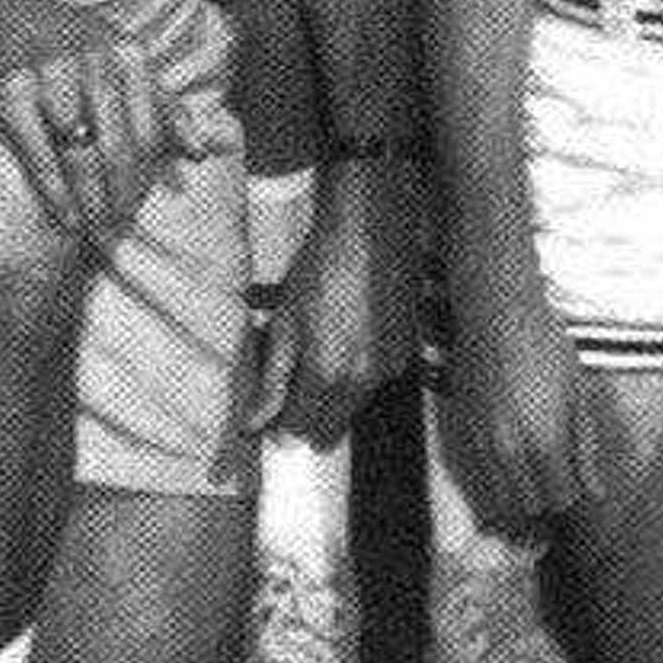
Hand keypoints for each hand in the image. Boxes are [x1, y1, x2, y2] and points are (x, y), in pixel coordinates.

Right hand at [0, 0, 171, 237]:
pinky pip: (39, 152)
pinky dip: (55, 191)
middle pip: (120, 146)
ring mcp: (51, 74)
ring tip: (95, 231)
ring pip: (81, 153)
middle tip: (119, 230)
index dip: (150, 175)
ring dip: (90, 199)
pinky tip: (65, 217)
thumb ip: (160, 102)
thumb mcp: (119, 55)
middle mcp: (96, 60)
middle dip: (122, 195)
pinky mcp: (10, 88)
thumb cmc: (61, 39)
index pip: (152, 128)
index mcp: (128, 54)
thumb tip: (199, 154)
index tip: (141, 208)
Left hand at [241, 155, 419, 444]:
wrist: (368, 232)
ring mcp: (390, 365)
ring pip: (355, 403)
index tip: (271, 418)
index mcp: (327, 374)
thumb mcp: (283, 326)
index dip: (281, 427)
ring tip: (320, 350)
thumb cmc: (322, 270)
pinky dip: (359, 371)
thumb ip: (272, 382)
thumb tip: (255, 422)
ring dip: (335, 392)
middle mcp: (364, 378)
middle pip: (331, 427)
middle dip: (308, 416)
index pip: (300, 430)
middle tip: (291, 389)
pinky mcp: (407, 349)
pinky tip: (347, 338)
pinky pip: (377, 379)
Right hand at [444, 254, 612, 526]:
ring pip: (500, 496)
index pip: (558, 498)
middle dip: (547, 497)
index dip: (573, 493)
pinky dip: (500, 475)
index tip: (579, 478)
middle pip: (528, 506)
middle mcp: (508, 451)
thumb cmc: (546, 345)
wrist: (496, 314)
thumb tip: (596, 491)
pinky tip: (515, 451)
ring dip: (521, 491)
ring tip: (539, 466)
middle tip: (561, 472)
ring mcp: (481, 443)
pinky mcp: (463, 432)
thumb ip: (585, 446)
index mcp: (544, 441)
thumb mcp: (578, 392)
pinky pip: (481, 474)